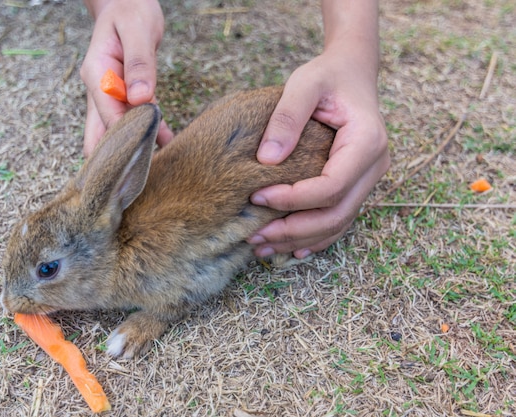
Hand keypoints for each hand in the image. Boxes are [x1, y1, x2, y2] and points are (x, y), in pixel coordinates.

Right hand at [80, 0, 172, 157]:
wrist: (127, 1)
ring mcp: (110, 95)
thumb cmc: (132, 10)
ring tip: (154, 170)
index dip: (123, 139)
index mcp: (97, 75)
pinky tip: (167, 144)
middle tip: (136, 181)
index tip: (142, 159)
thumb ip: (140, 64)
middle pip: (98, 136)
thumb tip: (140, 99)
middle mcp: (99, 90)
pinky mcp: (125, 96)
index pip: (107, 117)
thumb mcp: (138, 31)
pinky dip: (149, 133)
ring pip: (114, 133)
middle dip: (115, 158)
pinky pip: (134, 120)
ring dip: (133, 149)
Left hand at [248, 46, 389, 258]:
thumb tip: (267, 160)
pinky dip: (315, 237)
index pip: (330, 186)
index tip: (256, 197)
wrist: (351, 73)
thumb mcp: (304, 84)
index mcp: (367, 142)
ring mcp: (368, 179)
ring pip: (338, 223)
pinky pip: (339, 219)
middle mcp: (374, 166)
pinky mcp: (357, 185)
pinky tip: (290, 249)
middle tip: (254, 237)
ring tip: (261, 248)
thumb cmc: (326, 76)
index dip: (293, 199)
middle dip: (293, 231)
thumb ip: (286, 117)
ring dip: (300, 240)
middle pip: (336, 213)